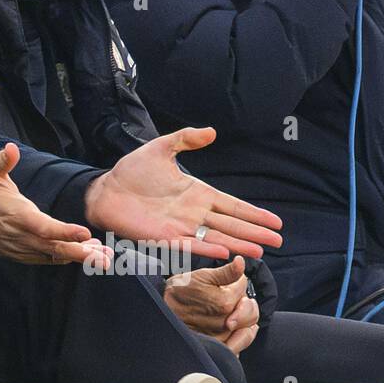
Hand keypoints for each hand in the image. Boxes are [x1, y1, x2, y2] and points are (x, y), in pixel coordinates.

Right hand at [0, 143, 112, 266]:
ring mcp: (21, 247)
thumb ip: (2, 161)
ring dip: (77, 257)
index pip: (43, 226)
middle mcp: (21, 235)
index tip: (85, 233)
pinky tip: (82, 254)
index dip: (64, 231)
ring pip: (53, 256)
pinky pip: (46, 259)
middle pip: (54, 248)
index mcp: (16, 215)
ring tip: (102, 257)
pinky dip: (64, 258)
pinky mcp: (21, 253)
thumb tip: (11, 149)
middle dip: (80, 252)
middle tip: (104, 256)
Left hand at [83, 127, 281, 260]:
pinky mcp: (164, 237)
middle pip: (231, 224)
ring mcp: (180, 226)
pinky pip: (189, 244)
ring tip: (260, 250)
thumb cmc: (132, 171)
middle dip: (254, 232)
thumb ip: (186, 139)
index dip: (253, 213)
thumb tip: (211, 131)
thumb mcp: (160, 149)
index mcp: (196, 193)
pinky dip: (205, 248)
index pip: (232, 205)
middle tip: (278, 240)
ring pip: (216, 237)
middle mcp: (193, 212)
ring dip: (237, 243)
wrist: (105, 189)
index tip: (276, 221)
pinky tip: (223, 251)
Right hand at [164, 255, 259, 352]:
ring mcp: (224, 336)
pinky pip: (241, 344)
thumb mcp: (201, 276)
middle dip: (245, 299)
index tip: (228, 279)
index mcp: (225, 301)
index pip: (244, 286)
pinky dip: (244, 336)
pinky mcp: (220, 347)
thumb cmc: (178, 292)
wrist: (162, 311)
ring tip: (236, 310)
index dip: (237, 279)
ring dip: (246, 317)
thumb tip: (241, 262)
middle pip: (252, 309)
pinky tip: (237, 327)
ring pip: (250, 327)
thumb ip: (227, 272)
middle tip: (233, 295)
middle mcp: (227, 321)